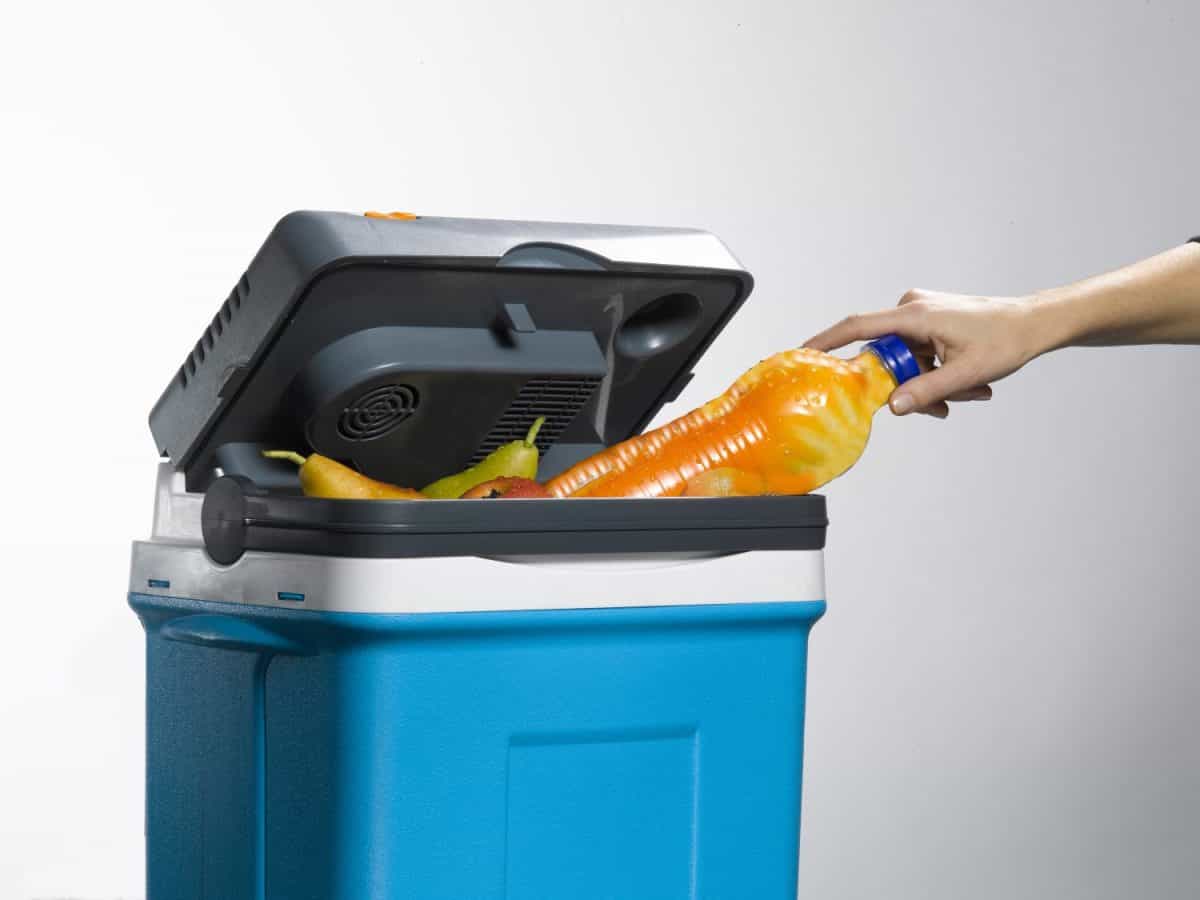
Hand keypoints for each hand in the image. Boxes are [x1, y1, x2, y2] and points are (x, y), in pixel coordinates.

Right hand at [804, 290, 1040, 417]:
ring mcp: (920, 313)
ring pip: (903, 358)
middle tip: (941, 405)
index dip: (826, 342)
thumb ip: (926, 391)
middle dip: (907, 384)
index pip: (857, 327)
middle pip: (885, 354)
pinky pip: (915, 352)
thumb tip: (893, 407)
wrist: (1036, 323)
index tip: (802, 354)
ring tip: (967, 392)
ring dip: (928, 381)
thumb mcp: (965, 373)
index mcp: (915, 314)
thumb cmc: (1006, 339)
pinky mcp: (929, 320)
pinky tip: (962, 383)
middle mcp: (912, 308)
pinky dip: (933, 371)